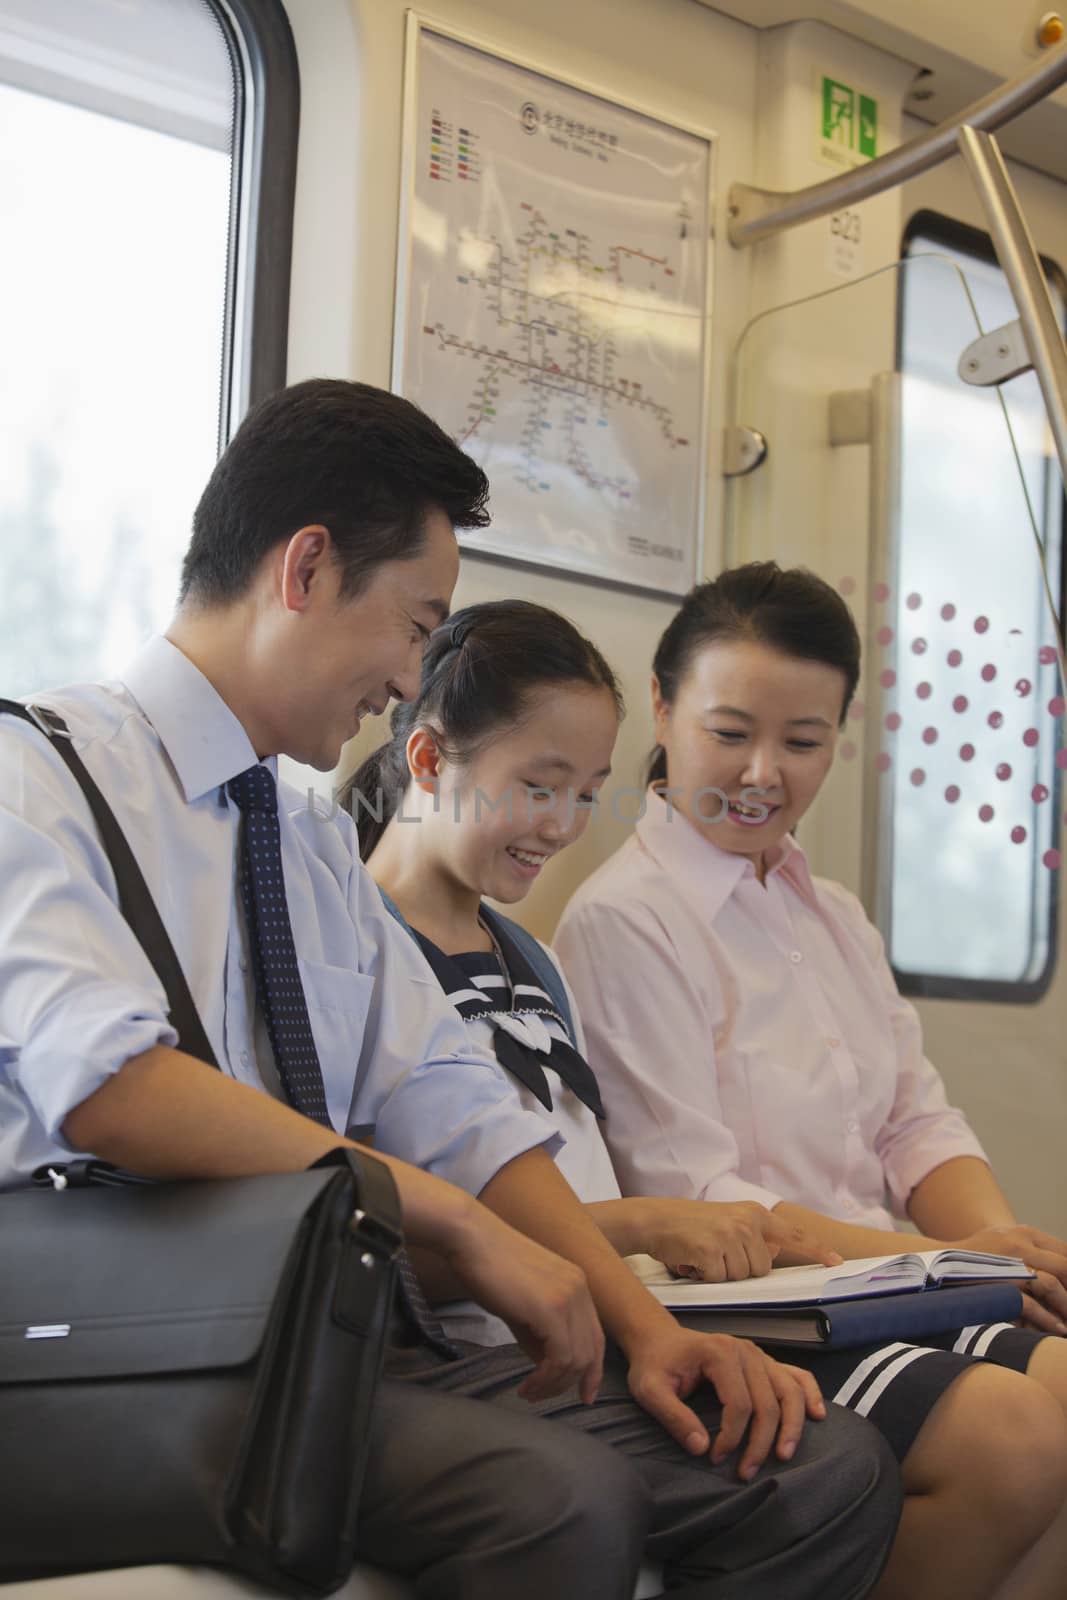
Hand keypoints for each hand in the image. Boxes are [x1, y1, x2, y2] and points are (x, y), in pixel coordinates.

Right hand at [443, 1203, 605, 1402]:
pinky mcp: (551, 1308)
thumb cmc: (489, 1268)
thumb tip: (546, 1368)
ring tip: (529, 1392)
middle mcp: (580, 1290)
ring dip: (554, 1385)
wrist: (471, 1239)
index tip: (581, 1395)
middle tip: (541, 1397)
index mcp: (577, 1285)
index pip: (596, 1337)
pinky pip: (561, 1357)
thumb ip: (540, 1335)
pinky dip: (546, 1379)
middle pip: (592, 1352)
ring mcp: (568, 1298)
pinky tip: (527, 1385)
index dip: (592, 1371)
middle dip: (570, 1384)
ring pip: (578, 1360)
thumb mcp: (523, 1305)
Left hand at [625, 1324, 824, 1478]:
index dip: (731, 1437)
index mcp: (720, 1353)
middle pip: (768, 1403)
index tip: (714, 1457)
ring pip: (790, 1391)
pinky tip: (817, 1416)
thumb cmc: (654, 1364)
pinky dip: (810, 1394)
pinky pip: (797, 1375)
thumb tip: (701, 1448)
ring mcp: (759, 1355)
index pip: (739, 1404)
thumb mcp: (649, 1390)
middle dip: (760, 1443)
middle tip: (746, 1472)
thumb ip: (673, 1418)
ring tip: (784, 1456)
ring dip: (792, 1427)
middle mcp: (746, 1350)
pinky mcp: (765, 1362)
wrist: (659, 1339)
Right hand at [641, 1198, 841, 1281]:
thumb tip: (774, 1253)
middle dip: (741, 1269)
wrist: (656, 1220)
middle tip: (717, 1254)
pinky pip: (720, 1280)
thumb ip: (753, 1236)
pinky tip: (693, 1261)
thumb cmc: (691, 1224)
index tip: (837, 1261)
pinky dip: (705, 1276)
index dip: (816, 1250)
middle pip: (762, 1268)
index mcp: (754, 1213)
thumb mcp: (728, 1222)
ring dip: (722, 1274)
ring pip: (742, 1277)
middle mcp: (746, 1222)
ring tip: (703, 1256)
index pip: (794, 1234)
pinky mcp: (711, 1250)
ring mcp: (729, 1235)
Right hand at [956, 1225, 1066, 1333]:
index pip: (1065, 1252)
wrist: (936, 1262)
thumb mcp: (1004, 1242)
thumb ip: (1030, 1251)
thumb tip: (1061, 1271)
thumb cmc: (974, 1258)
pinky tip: (1058, 1329)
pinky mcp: (996, 1282)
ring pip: (1052, 1283)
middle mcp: (1019, 1242)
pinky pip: (1031, 1302)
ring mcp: (1007, 1262)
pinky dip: (1048, 1319)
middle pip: (1064, 1266)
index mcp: (1024, 1232)